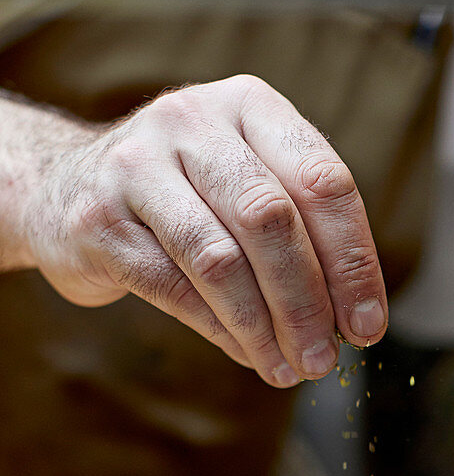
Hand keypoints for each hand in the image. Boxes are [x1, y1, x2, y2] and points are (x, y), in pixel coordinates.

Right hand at [24, 76, 387, 385]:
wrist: (63, 191)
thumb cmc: (184, 200)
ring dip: (265, 327)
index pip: (322, 182)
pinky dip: (221, 331)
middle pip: (271, 220)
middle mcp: (193, 121)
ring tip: (290, 368)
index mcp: (249, 106)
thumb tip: (352, 318)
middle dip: (308, 302)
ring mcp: (138, 166)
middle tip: (326, 358)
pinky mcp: (100, 219)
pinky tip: (248, 355)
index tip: (368, 324)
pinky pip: (175, 288)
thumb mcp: (246, 188)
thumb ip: (300, 233)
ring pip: (222, 259)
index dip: (353, 261)